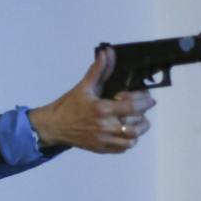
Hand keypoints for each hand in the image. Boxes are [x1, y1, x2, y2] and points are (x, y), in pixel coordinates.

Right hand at [27, 47, 154, 154]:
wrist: (53, 126)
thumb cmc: (68, 106)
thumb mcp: (84, 86)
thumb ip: (98, 69)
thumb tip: (107, 52)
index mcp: (103, 109)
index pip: (134, 107)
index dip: (145, 101)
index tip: (147, 98)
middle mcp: (105, 126)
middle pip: (137, 123)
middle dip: (142, 114)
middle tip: (140, 107)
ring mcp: (104, 139)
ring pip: (132, 138)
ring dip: (138, 129)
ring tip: (135, 121)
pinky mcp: (101, 148)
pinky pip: (123, 148)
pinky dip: (128, 140)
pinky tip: (124, 132)